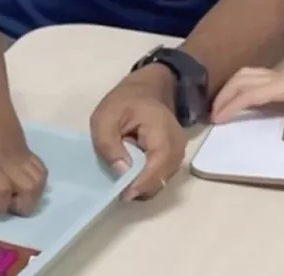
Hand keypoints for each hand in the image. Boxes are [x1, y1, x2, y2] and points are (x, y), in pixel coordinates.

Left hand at [0, 94, 47, 216]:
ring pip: (40, 181)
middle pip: (29, 191)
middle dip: (21, 207)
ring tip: (17, 196)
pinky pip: (39, 169)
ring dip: (32, 195)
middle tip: (6, 206)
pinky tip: (20, 180)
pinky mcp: (26, 148)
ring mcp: (20, 155)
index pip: (1, 193)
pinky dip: (36, 180)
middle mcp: (8, 162)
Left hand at [90, 65, 184, 200]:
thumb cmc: (125, 101)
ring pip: (159, 182)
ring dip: (139, 182)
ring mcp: (178, 155)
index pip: (157, 168)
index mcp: (163, 134)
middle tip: (115, 182)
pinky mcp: (173, 159)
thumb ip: (109, 144)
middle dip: (137, 186)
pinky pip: (159, 176)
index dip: (140, 185)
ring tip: (121, 169)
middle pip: (160, 180)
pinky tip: (130, 167)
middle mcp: (177, 148)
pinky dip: (143, 178)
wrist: (147, 90)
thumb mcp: (105, 117)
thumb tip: (121, 172)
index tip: (121, 194)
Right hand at [211, 45, 283, 123]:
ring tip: (221, 105)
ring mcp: (281, 75)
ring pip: (245, 76)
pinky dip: (241, 85)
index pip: (251, 93)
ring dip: (229, 88)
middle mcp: (278, 77)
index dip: (232, 106)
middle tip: (210, 114)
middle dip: (223, 96)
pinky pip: (254, 78)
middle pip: (241, 81)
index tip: (216, 120)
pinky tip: (244, 95)